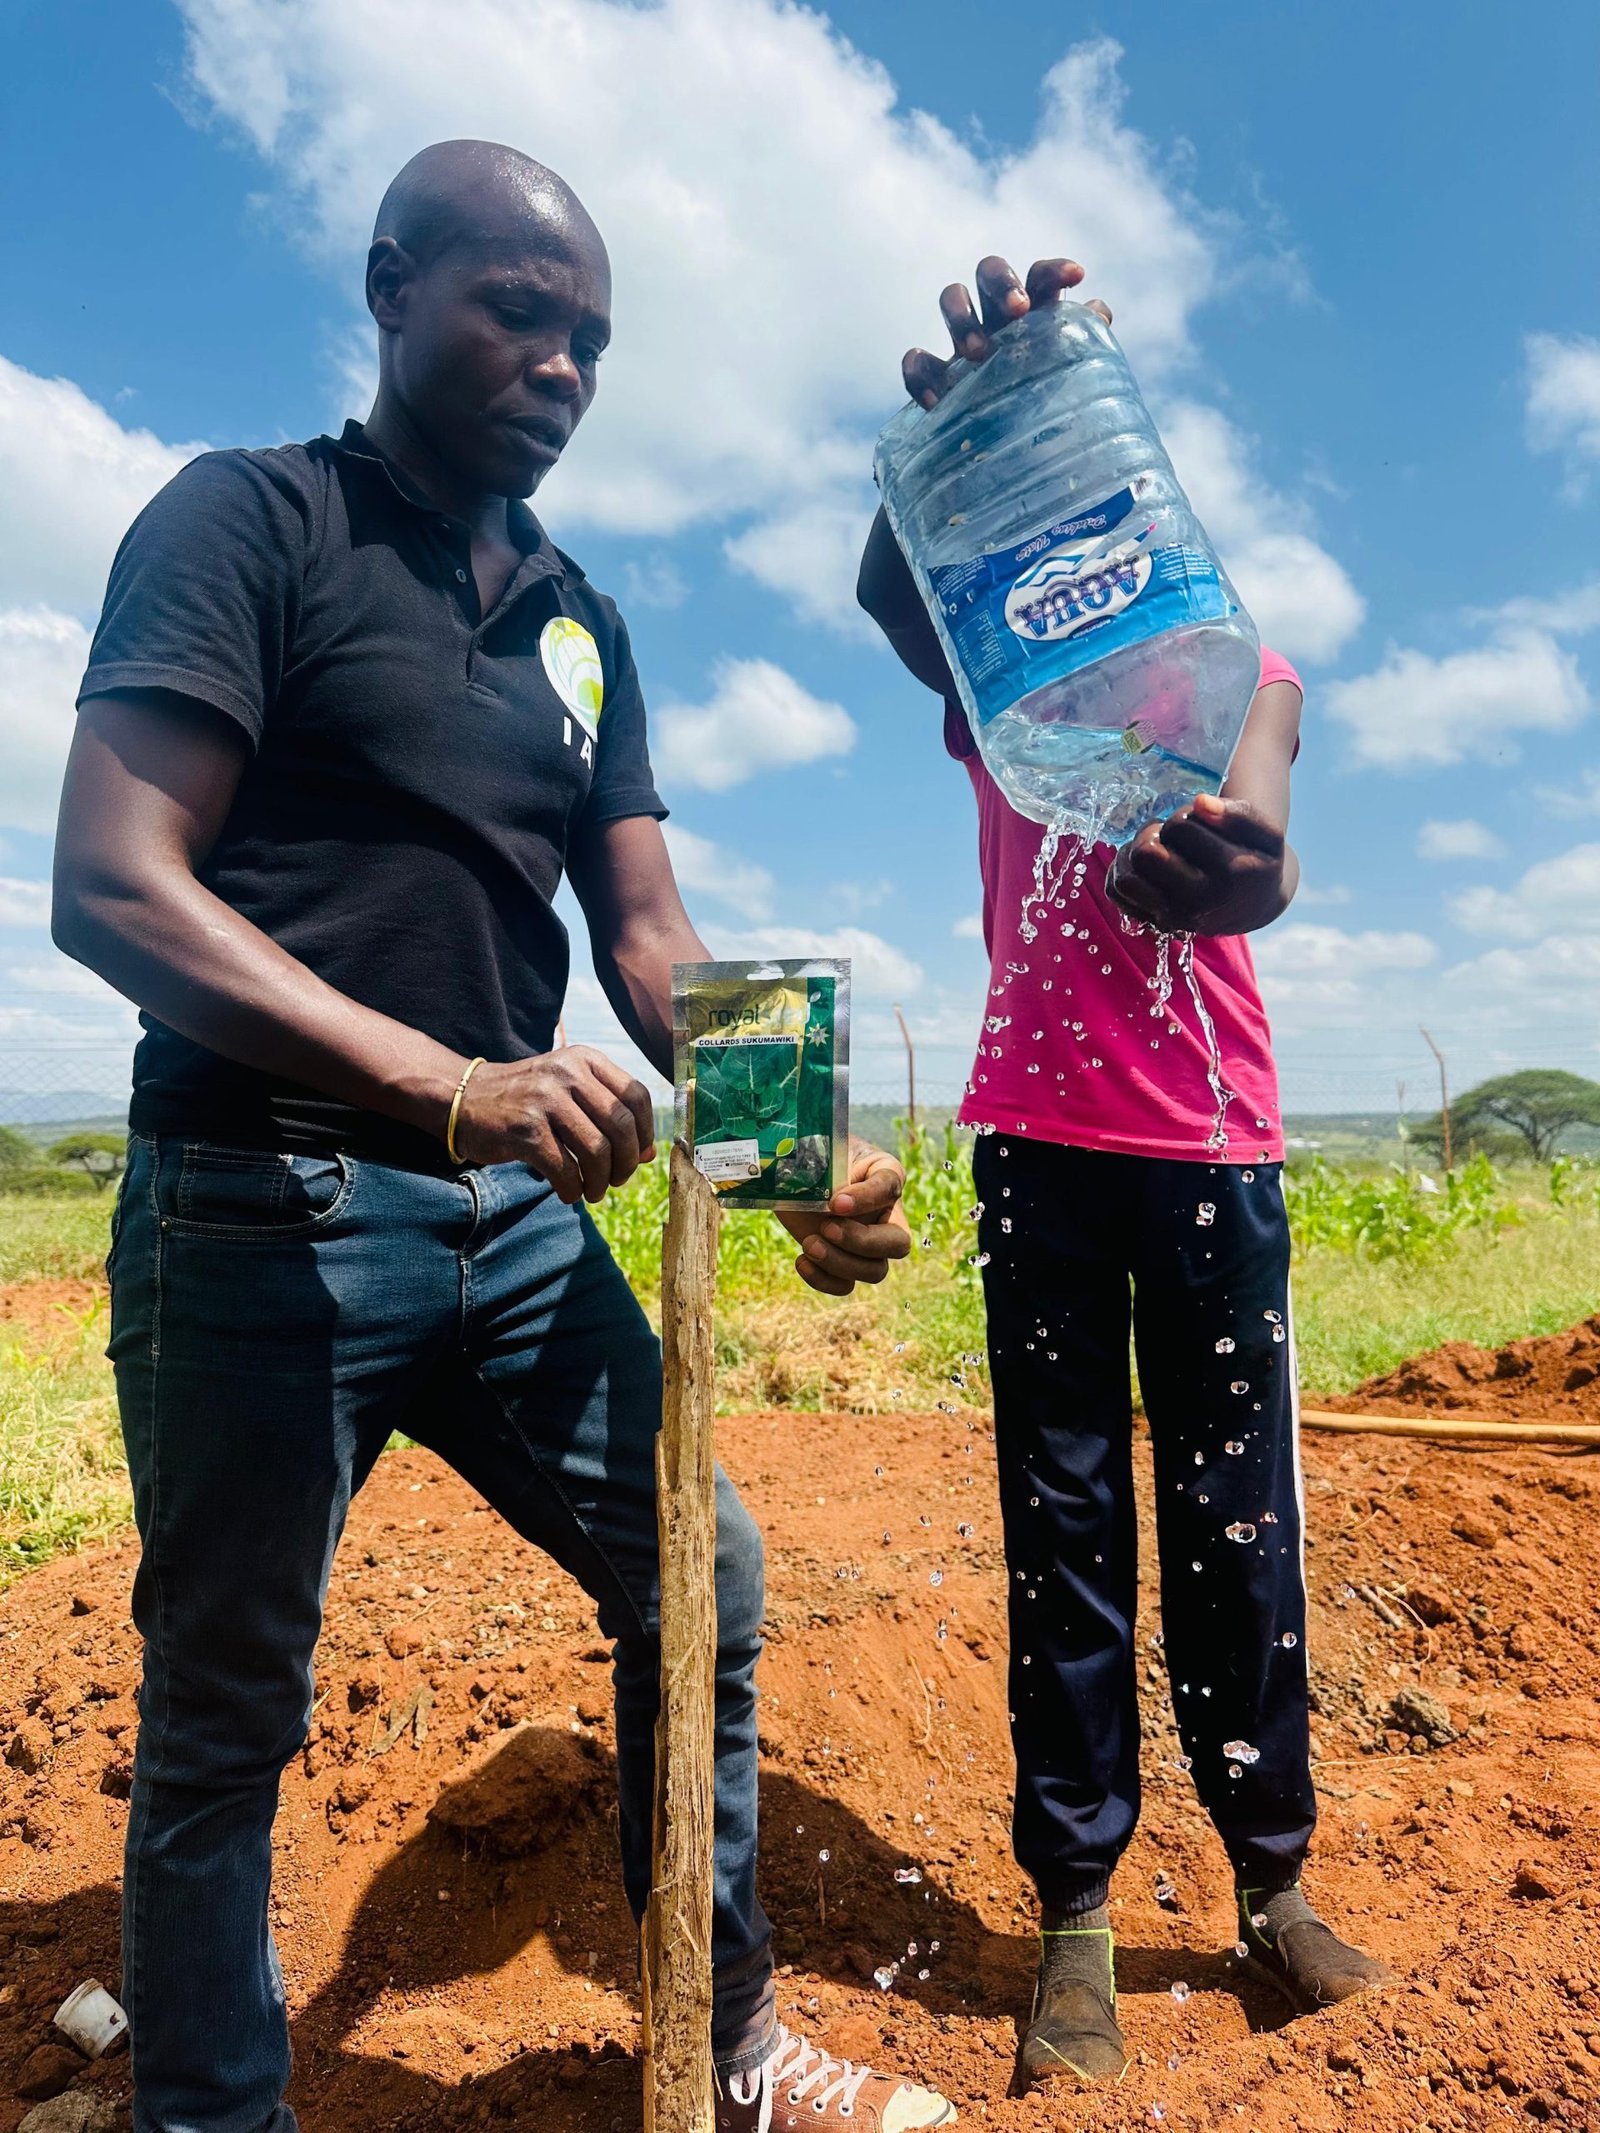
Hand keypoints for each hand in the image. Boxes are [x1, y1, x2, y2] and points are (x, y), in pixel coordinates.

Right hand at [452, 1047, 655, 1203]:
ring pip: (596, 1150)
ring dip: (600, 1181)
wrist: (465, 1098)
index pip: (636, 1096)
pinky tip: (569, 1193)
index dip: (644, 1133)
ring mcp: (545, 1099)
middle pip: (620, 1125)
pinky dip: (573, 1189)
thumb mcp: (570, 1092)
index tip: (637, 1156)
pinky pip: (565, 1169)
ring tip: (592, 1190)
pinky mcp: (525, 1129)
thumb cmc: (526, 1100)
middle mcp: (567, 1073)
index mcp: (585, 1059)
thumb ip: (609, 1116)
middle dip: (625, 1162)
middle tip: (615, 1180)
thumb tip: (649, 1155)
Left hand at [780, 1145, 910, 1296]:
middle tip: (826, 1228)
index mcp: (886, 1175)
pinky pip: (845, 1286)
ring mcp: (867, 1243)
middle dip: (861, 1242)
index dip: (866, 1199)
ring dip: (841, 1263)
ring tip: (809, 1244)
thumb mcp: (825, 1152)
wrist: (795, 1173)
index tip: (835, 1202)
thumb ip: (832, 1170)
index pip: (889, 1188)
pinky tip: (802, 1261)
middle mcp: (886, 1213)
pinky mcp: (842, 1262)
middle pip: (897, 1243)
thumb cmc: (816, 1156)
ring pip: (875, 1271)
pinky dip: (824, 1280)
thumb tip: (833, 1201)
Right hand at [901, 255, 1112, 408]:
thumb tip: (1099, 315)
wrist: (1011, 465)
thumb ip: (1087, 349)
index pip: (1040, 277)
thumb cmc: (1050, 415)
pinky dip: (920, 375)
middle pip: (989, 271)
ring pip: (952, 299)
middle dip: (1001, 283)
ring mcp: (962, 345)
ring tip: (978, 355)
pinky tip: (937, 403)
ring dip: (962, 319)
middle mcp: (997, 320)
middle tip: (1018, 311)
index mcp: (1033, 316)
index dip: (1056, 270)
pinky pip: (917, 362)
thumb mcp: (1072, 383)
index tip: (1077, 276)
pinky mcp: (935, 377)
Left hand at [1107, 794, 1288, 936]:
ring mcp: (1173, 918)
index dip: (1184, 816)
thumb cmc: (1257, 859)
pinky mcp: (1154, 923)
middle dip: (1155, 833)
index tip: (1199, 824)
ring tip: (1157, 849)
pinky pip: (1117, 891)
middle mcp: (1199, 902)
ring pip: (1125, 877)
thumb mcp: (1265, 834)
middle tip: (1170, 834)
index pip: (1180, 826)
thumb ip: (1239, 814)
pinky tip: (1146, 865)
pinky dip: (1123, 871)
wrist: (1254, 905)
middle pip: (1146, 853)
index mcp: (1230, 873)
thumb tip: (1201, 803)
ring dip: (1134, 853)